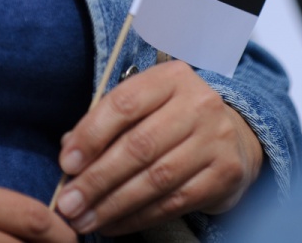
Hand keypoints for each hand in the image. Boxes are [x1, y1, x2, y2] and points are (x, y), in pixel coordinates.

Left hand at [55, 60, 262, 235]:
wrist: (234, 137)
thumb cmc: (174, 120)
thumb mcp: (145, 106)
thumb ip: (107, 123)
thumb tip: (70, 151)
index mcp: (172, 78)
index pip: (124, 103)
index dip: (91, 135)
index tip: (67, 162)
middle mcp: (199, 103)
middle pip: (139, 145)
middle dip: (97, 179)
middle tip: (68, 204)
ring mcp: (216, 139)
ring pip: (156, 178)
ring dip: (113, 204)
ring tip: (84, 219)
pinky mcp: (226, 173)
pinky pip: (174, 202)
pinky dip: (138, 217)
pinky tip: (114, 224)